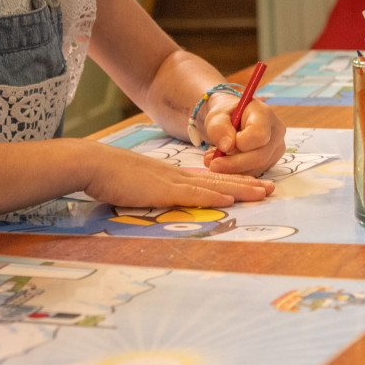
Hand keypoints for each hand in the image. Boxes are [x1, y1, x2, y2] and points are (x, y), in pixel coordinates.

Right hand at [79, 141, 274, 208]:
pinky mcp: (162, 191)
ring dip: (240, 190)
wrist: (94, 164)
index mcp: (172, 176)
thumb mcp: (138, 183)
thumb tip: (161, 198)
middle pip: (220, 181)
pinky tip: (229, 200)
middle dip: (247, 185)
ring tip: (262, 193)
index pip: (210, 179)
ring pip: (213, 186)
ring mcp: (171, 182)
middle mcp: (178, 177)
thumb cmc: (110, 175)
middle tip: (271, 189)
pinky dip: (212, 198)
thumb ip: (153, 190)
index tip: (253, 185)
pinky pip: (192, 195)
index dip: (233, 182)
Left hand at [198, 95, 287, 175]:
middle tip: (213, 165)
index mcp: (265, 114)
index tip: (223, 145)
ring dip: (233, 170)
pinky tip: (225, 164)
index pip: (259, 135)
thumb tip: (227, 147)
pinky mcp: (271, 161)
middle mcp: (276, 132)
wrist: (233, 119)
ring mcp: (276, 148)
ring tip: (214, 162)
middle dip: (234, 164)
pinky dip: (238, 173)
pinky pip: (255, 172)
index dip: (240, 144)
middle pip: (260, 156)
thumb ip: (218, 128)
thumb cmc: (226, 115)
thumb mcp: (216, 116)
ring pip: (258, 168)